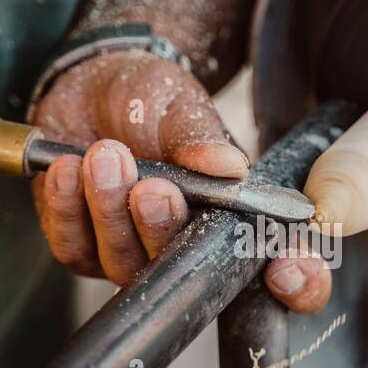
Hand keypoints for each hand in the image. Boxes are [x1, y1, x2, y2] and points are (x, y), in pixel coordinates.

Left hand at [33, 50, 331, 313]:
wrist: (89, 82)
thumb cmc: (149, 99)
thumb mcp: (181, 105)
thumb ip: (200, 136)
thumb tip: (228, 166)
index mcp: (233, 221)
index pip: (284, 278)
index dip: (299, 285)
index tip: (289, 269)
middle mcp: (187, 248)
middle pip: (185, 272)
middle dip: (163, 227)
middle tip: (153, 184)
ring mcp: (132, 255)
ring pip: (123, 264)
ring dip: (111, 210)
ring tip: (103, 156)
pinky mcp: (81, 249)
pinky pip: (73, 248)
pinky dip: (68, 209)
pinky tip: (67, 167)